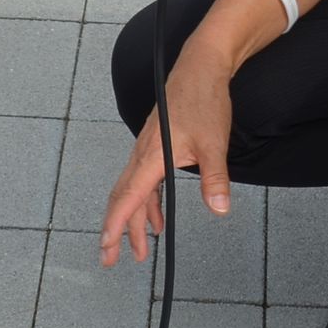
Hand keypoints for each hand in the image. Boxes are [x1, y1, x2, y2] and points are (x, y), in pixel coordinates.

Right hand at [100, 49, 236, 265]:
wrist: (200, 67)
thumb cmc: (204, 100)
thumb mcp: (214, 143)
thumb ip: (215, 178)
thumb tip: (219, 208)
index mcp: (152, 156)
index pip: (128, 198)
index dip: (116, 226)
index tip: (107, 248)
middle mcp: (143, 155)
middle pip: (123, 199)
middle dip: (116, 231)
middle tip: (111, 259)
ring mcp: (147, 150)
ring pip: (132, 191)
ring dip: (134, 220)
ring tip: (140, 249)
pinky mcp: (156, 146)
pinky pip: (144, 181)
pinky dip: (147, 202)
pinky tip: (158, 217)